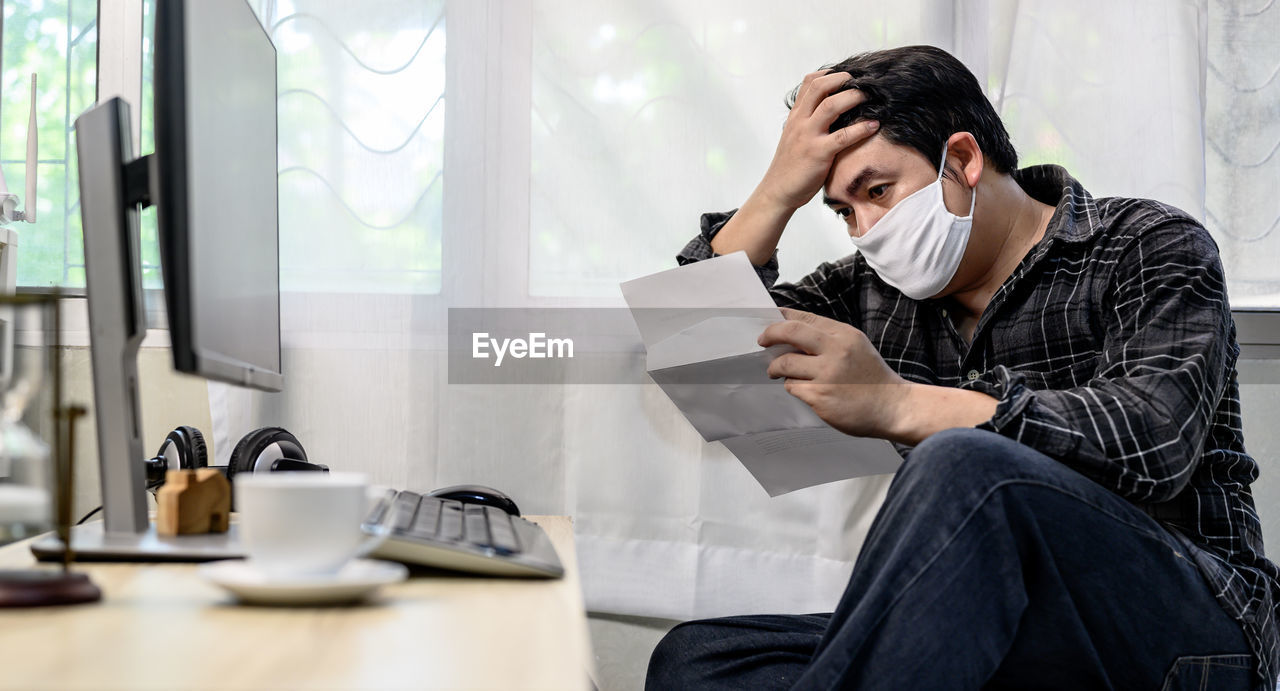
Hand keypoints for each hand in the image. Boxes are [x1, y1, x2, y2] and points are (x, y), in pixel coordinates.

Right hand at [758, 71, 879, 211]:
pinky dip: (861, 128)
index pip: (810, 82)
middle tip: (863, 81)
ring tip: (870, 96)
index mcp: (796, 116)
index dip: (830, 73)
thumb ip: (808, 121)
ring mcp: (808, 136)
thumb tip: (832, 111)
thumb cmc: (790, 165)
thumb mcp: (795, 136)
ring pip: (831, 106)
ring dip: (854, 97)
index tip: (847, 75)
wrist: (777, 190)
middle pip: (820, 87)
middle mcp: (800, 121)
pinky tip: (874, 125)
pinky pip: (843, 136)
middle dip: (844, 79)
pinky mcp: (818, 153)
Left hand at [758, 308, 910, 438]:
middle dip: (769, 335)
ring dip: (778, 369)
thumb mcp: (856, 347)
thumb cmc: (872, 378)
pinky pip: (792, 387)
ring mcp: (827, 374)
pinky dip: (794, 388)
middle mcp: (835, 351)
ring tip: (781, 374)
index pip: (804, 319)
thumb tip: (792, 334)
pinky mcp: (820, 396)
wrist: (893, 407)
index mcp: (844, 335)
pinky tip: (806, 390)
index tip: (770, 323)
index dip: (782, 319)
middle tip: (762, 341)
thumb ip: (829, 339)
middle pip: (789, 333)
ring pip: (785, 364)